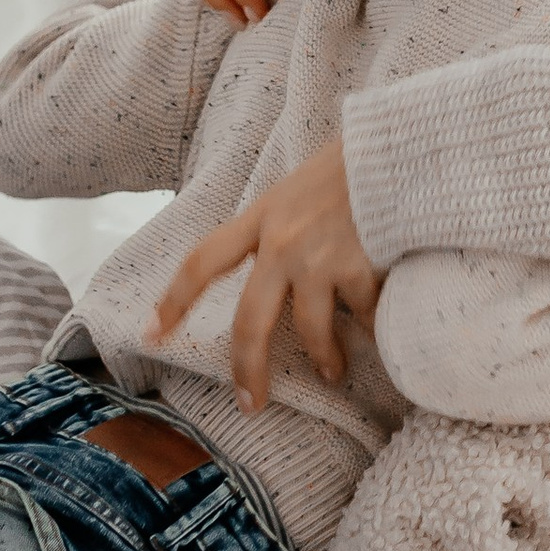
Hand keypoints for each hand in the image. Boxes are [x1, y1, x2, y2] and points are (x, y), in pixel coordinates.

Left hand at [150, 139, 379, 404]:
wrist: (398, 149)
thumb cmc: (349, 165)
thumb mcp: (296, 187)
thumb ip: (278, 225)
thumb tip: (268, 267)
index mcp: (261, 216)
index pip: (203, 261)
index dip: (174, 300)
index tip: (152, 332)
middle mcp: (281, 242)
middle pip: (250, 322)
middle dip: (247, 369)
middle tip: (250, 401)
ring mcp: (318, 258)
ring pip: (311, 331)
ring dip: (325, 359)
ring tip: (333, 371)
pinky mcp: (357, 268)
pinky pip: (362, 315)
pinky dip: (371, 324)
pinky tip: (378, 326)